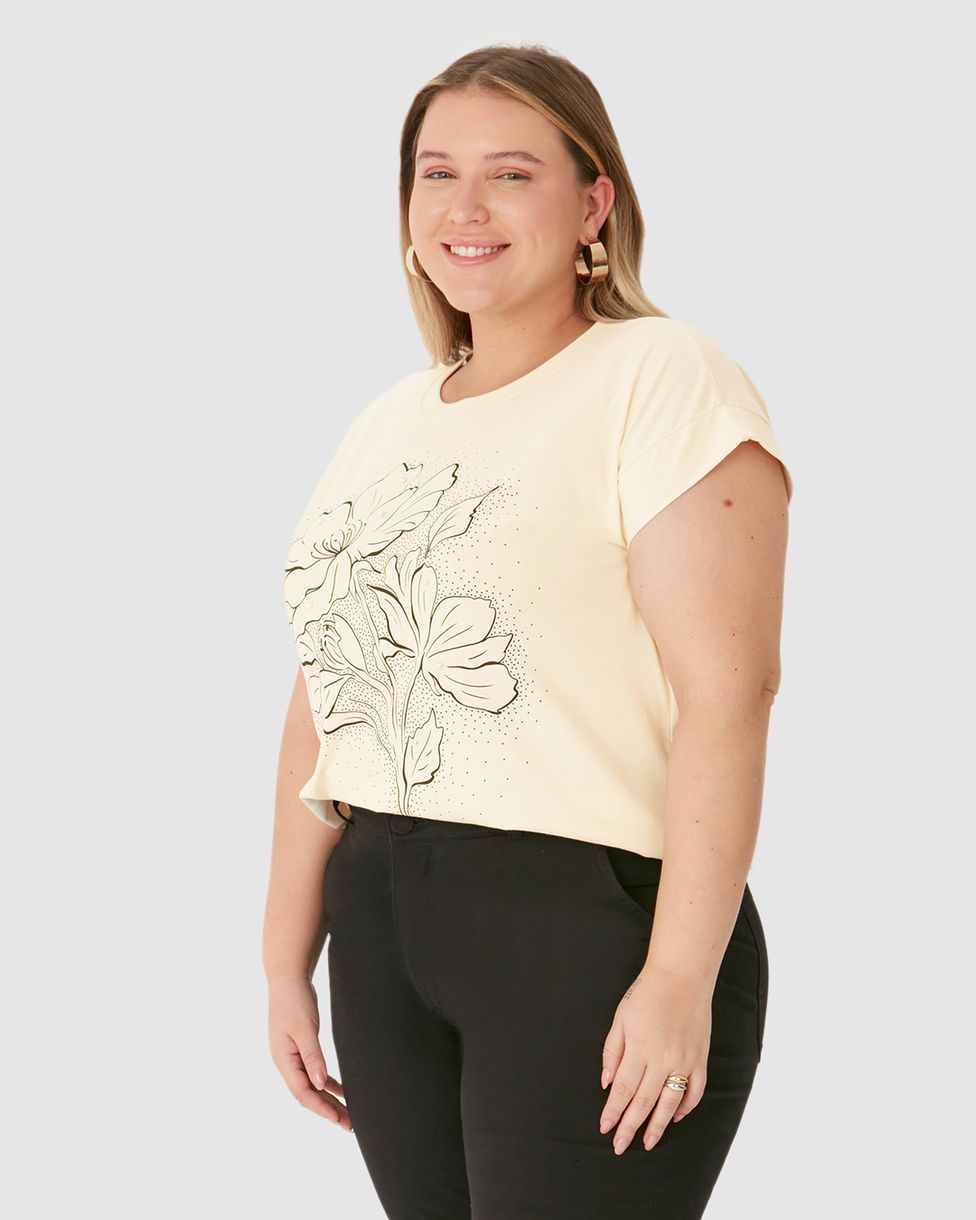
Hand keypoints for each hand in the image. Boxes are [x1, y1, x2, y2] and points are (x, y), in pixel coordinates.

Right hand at [268, 976, 352, 1132]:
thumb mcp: (305, 1029)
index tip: (339, 1120)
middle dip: (328, 1110)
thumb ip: (312, 1056)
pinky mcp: (302, 1049)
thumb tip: (320, 1084)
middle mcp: (286, 1063)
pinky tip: (341, 1091)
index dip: (321, 1109)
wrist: (288, 979)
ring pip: (313, 1086)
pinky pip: (315, 1073)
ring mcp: (293, 1057)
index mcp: (284, 1060)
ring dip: (329, 1100)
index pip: (303, 1093)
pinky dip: (328, 1083)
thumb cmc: (295, 1001)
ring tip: (349, 1114)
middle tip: (350, 1125)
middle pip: (308, 1094)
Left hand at [599, 968, 711, 1153]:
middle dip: (630, 1126)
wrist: (682, 976)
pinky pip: (695, 1091)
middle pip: (643, 1101)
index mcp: (639, 1048)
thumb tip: (607, 1081)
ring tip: (648, 1143)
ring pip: (669, 1102)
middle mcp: (662, 1059)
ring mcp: (684, 1061)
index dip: (613, 1111)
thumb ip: (612, 1051)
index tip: (605, 1128)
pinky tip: (674, 1117)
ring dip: (657, 1126)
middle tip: (619, 1146)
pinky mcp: (700, 1058)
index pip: (623, 1089)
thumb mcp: (620, 1018)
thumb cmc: (647, 994)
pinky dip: (685, 1107)